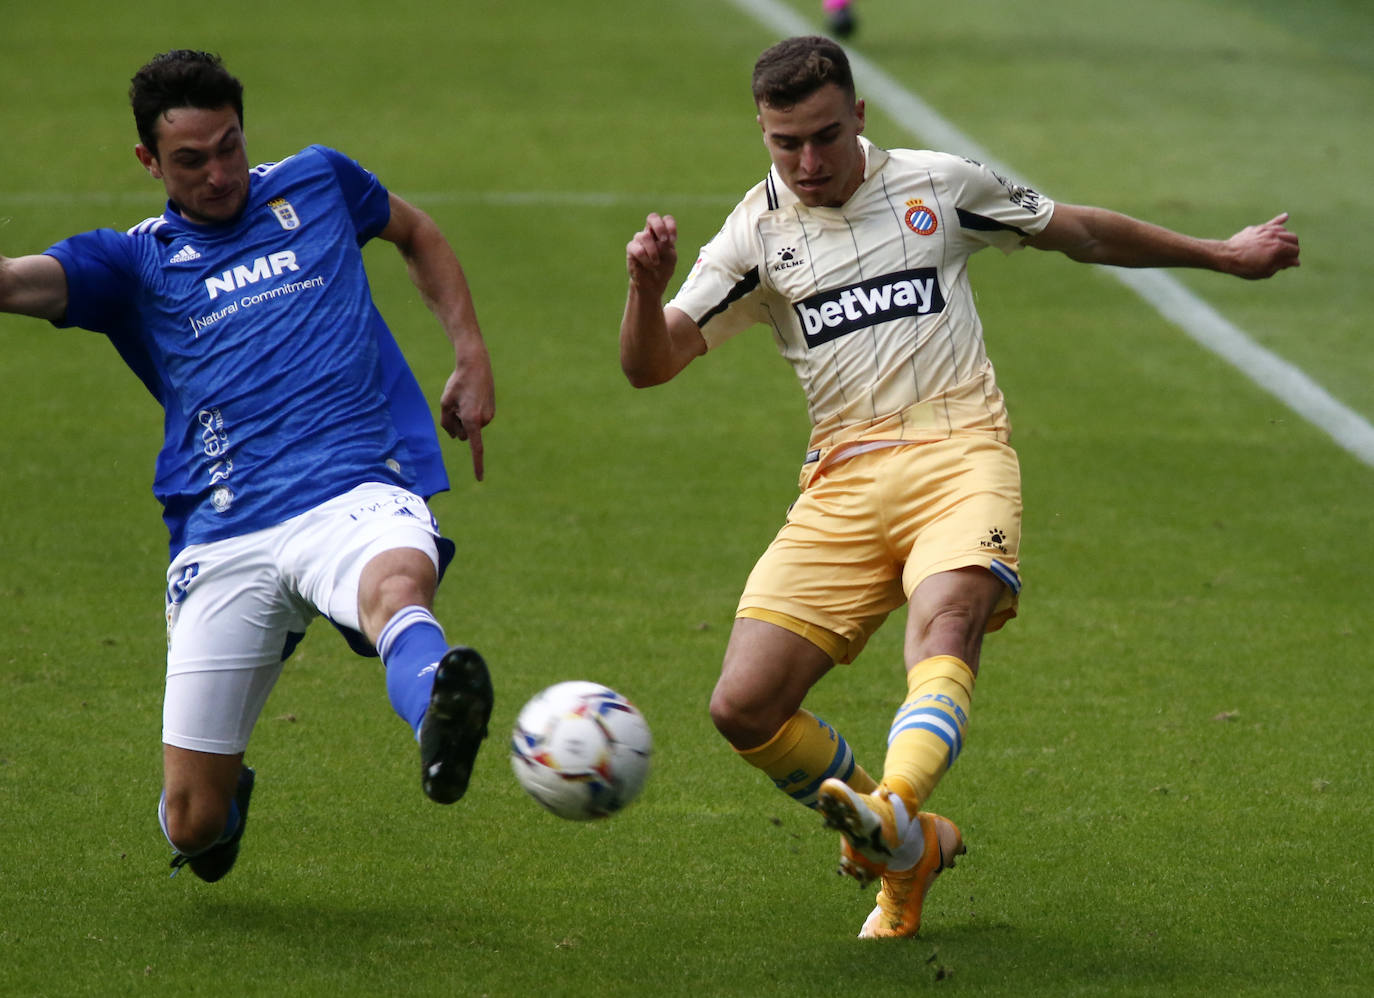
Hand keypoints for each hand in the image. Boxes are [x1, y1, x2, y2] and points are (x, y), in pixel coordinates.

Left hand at [439, 335, 494, 481]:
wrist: (476, 365)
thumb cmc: (458, 383)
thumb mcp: (445, 403)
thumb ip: (447, 423)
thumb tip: (456, 436)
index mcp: (472, 420)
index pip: (475, 448)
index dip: (477, 464)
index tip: (480, 478)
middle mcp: (483, 421)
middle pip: (465, 436)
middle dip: (458, 427)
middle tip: (455, 407)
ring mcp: (489, 416)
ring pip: (471, 428)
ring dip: (464, 419)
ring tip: (464, 399)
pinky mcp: (491, 411)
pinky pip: (477, 420)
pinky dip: (471, 413)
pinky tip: (470, 398)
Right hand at [625, 213, 678, 296]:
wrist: (653, 284)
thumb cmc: (663, 269)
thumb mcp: (671, 258)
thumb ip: (667, 248)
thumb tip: (656, 242)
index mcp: (662, 233)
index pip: (666, 219)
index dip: (670, 226)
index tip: (673, 241)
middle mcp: (650, 233)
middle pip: (652, 217)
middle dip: (659, 227)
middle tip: (664, 241)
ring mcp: (639, 240)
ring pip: (645, 236)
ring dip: (653, 251)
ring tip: (656, 263)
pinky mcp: (631, 249)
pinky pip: (638, 249)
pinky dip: (645, 258)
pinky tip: (648, 265)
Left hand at [1225, 212, 1299, 278]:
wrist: (1226, 255)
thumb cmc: (1245, 267)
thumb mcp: (1266, 271)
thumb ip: (1282, 265)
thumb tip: (1296, 262)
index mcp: (1278, 247)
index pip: (1295, 250)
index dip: (1292, 259)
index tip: (1285, 265)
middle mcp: (1274, 235)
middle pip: (1293, 238)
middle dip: (1292, 247)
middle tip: (1286, 256)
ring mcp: (1266, 230)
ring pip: (1284, 230)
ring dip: (1286, 238)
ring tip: (1281, 247)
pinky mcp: (1258, 228)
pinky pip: (1272, 222)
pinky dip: (1280, 219)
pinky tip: (1286, 216)